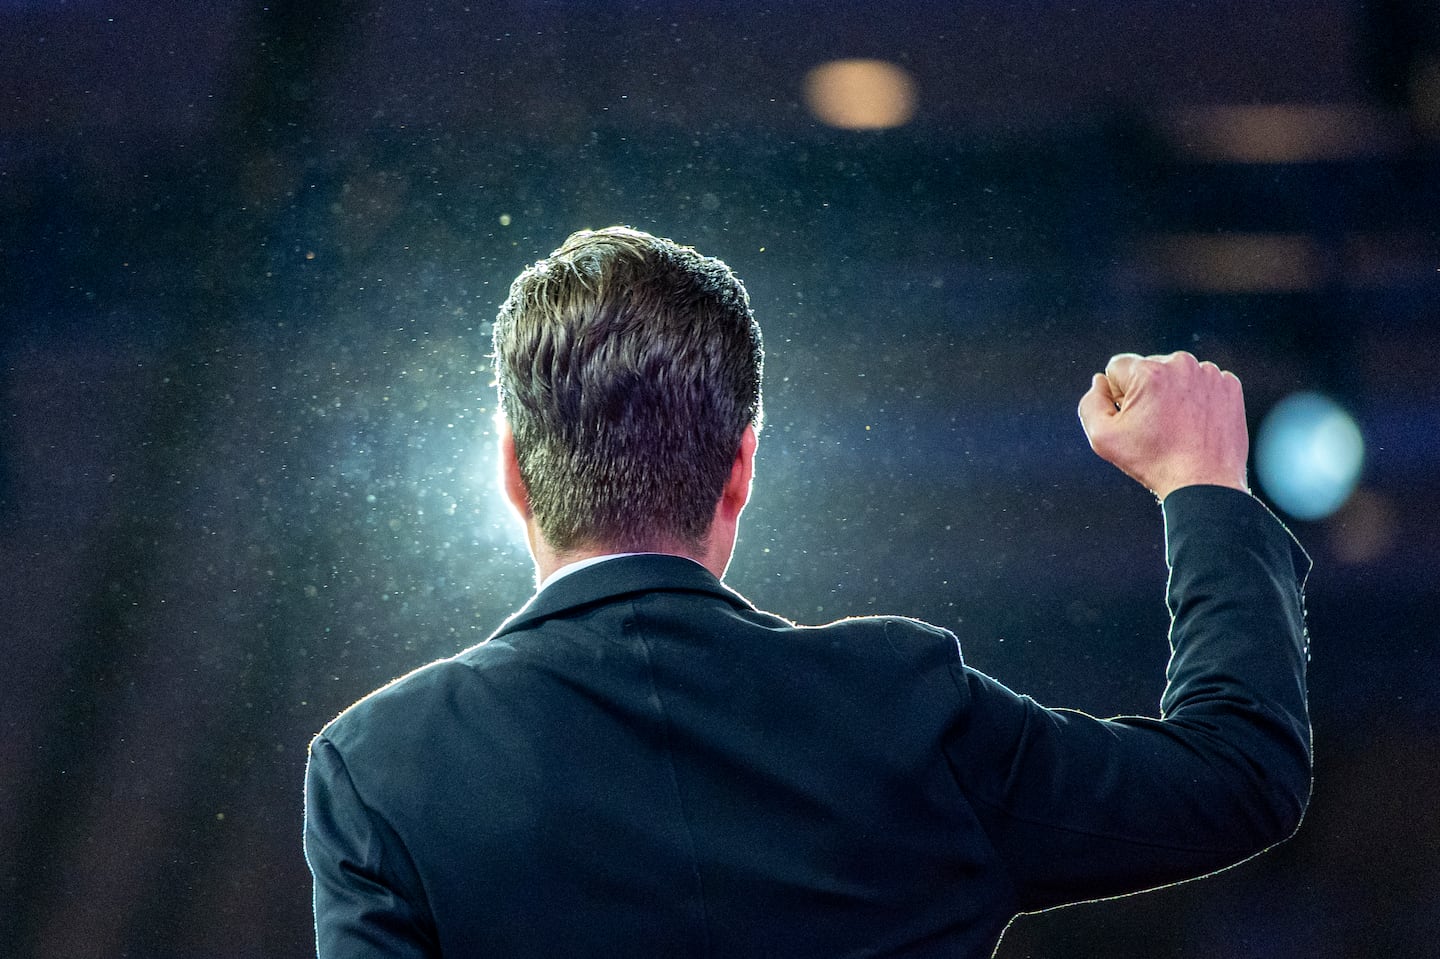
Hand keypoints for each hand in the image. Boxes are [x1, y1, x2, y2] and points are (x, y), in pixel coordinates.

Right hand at [1077, 351, 1249, 500]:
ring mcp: (1210, 374)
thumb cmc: (1152, 461)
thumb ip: (1090, 402)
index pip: (1117, 368)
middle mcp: (1181, 364)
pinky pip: (1202, 383)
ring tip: (1177, 426)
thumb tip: (1100, 382)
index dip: (1117, 394)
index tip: (1131, 418)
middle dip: (1146, 391)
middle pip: (1148, 368)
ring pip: (1176, 375)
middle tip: (1155, 426)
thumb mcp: (1102, 437)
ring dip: (1172, 393)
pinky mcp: (1229, 386)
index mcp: (1149, 372)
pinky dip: (1197, 399)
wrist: (1204, 483)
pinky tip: (1195, 423)